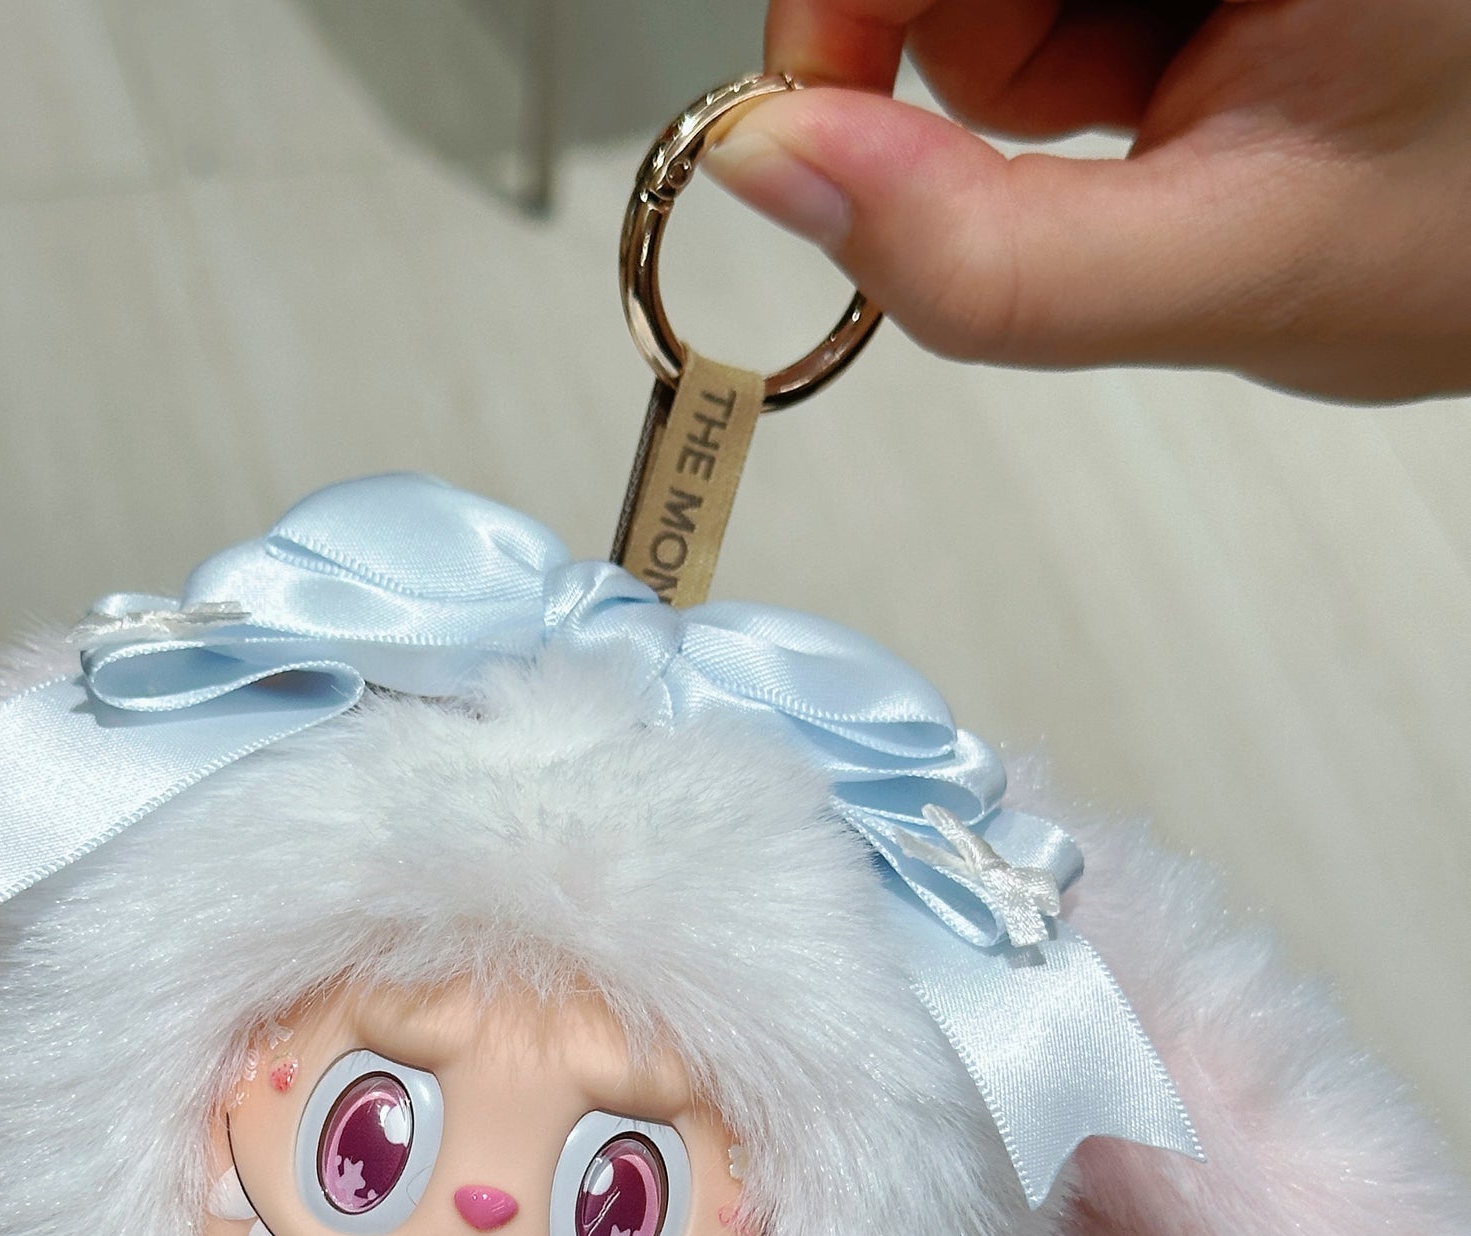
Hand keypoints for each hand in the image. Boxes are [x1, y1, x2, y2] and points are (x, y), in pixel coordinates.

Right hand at [704, 0, 1470, 398]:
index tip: (816, 123)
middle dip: (982, 44)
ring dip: (1040, 47)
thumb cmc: (1465, 221)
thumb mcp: (1230, 269)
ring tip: (1181, 94)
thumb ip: (990, 260)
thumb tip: (773, 172)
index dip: (840, 10)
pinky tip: (1181, 57)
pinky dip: (1078, 29)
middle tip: (1114, 120)